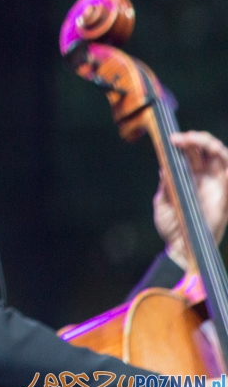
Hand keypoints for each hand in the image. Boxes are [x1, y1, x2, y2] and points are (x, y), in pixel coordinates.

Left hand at [153, 130, 227, 265]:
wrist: (181, 247)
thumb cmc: (170, 225)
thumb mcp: (163, 203)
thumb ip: (166, 185)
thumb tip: (165, 166)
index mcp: (187, 175)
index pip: (191, 150)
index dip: (185, 141)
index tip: (171, 139)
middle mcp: (204, 177)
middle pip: (208, 149)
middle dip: (197, 138)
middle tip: (181, 139)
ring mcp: (216, 187)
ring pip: (223, 158)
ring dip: (213, 146)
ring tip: (196, 141)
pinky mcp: (224, 199)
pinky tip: (221, 165)